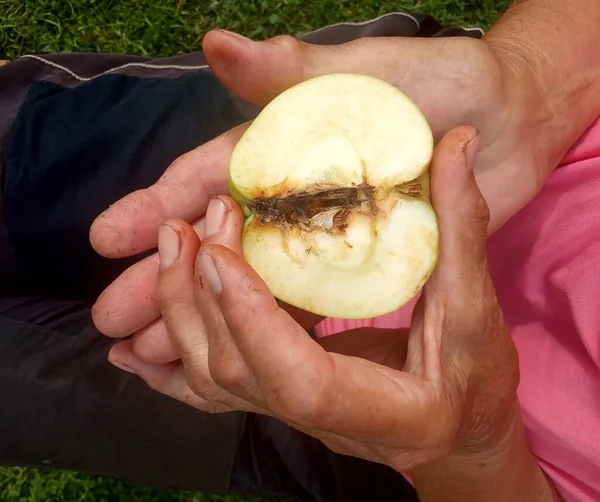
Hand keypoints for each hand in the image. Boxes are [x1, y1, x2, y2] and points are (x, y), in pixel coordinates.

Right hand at [91, 29, 545, 364]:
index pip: (204, 178)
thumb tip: (215, 45)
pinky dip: (263, 329)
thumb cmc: (440, 82)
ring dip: (198, 317)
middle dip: (161, 279)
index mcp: (282, 149)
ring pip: (248, 281)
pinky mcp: (358, 266)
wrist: (507, 121)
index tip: (109, 239)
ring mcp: (324, 235)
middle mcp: (293, 196)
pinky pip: (302, 304)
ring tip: (149, 353)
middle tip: (111, 319)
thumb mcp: (364, 71)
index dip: (156, 208)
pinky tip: (228, 357)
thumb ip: (292, 71)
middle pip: (213, 242)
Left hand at [108, 127, 520, 470]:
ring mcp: (293, 417)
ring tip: (168, 248)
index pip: (301, 383)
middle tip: (192, 226)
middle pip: (238, 377)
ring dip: (179, 313)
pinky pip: (212, 395)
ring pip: (213, 382)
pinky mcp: (277, 401)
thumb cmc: (480, 376)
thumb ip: (461, 226)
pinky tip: (133, 354)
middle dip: (202, 299)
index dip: (255, 320)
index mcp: (390, 413)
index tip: (223, 254)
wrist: (460, 426)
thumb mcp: (479, 306)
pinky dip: (167, 372)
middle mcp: (328, 424)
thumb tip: (456, 142)